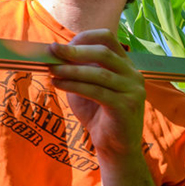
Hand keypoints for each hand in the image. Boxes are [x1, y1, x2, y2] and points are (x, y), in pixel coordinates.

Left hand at [48, 29, 145, 160]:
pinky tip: (57, 84)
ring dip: (71, 70)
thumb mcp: (84, 86)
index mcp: (125, 65)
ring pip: (98, 73)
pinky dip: (74, 86)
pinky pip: (96, 91)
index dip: (84, 38)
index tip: (61, 45)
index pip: (108, 39)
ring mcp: (133, 90)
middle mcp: (133, 74)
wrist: (114, 147)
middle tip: (52, 51)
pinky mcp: (126, 106)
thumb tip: (54, 52)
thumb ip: (76, 70)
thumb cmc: (97, 114)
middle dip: (74, 51)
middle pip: (103, 53)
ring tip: (51, 70)